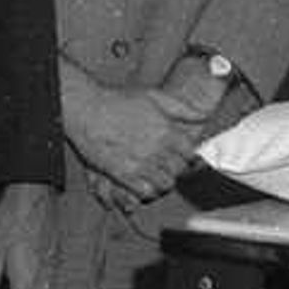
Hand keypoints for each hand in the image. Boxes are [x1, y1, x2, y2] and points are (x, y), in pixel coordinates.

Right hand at [60, 68, 194, 204]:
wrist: (86, 109)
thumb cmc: (118, 100)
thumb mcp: (155, 97)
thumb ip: (181, 108)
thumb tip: (202, 116)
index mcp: (167, 130)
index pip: (190, 153)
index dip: (187, 156)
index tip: (181, 156)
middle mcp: (157, 148)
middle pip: (179, 170)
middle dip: (176, 169)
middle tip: (167, 166)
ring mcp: (140, 162)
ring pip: (165, 184)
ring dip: (163, 181)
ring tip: (156, 175)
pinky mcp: (122, 173)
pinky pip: (144, 192)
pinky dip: (147, 191)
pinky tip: (143, 183)